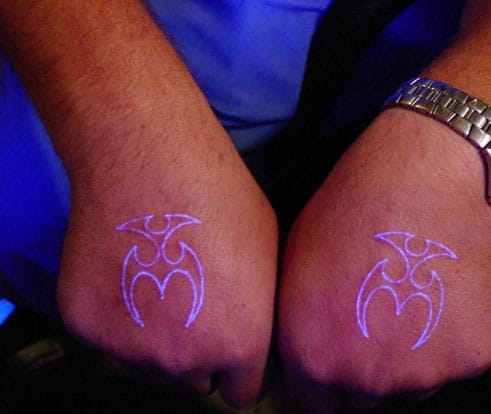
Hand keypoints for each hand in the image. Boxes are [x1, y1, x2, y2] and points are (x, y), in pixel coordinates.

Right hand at [56, 126, 276, 408]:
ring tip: (160, 282)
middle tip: (194, 307)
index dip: (240, 370)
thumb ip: (259, 314)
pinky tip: (126, 272)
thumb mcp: (268, 257)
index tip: (233, 350)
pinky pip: (111, 339)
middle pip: (195, 380)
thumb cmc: (222, 200)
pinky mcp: (88, 329)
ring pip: (151, 363)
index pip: (242, 392)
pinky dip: (118, 317)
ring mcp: (132, 349)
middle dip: (198, 354)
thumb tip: (255, 336)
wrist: (150, 163)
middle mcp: (186, 360)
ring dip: (157, 338)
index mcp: (241, 345)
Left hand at [278, 110, 490, 409]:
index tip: (339, 352)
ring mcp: (423, 374)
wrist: (423, 181)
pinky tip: (446, 292)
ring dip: (411, 358)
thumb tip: (311, 354)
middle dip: (367, 369)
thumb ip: (301, 327)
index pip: (317, 403)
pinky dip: (451, 337)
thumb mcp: (296, 268)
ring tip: (414, 300)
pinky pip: (454, 360)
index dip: (326, 378)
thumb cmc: (348, 213)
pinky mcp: (473, 358)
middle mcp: (365, 380)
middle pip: (365, 399)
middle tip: (379, 319)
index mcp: (313, 358)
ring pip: (413, 385)